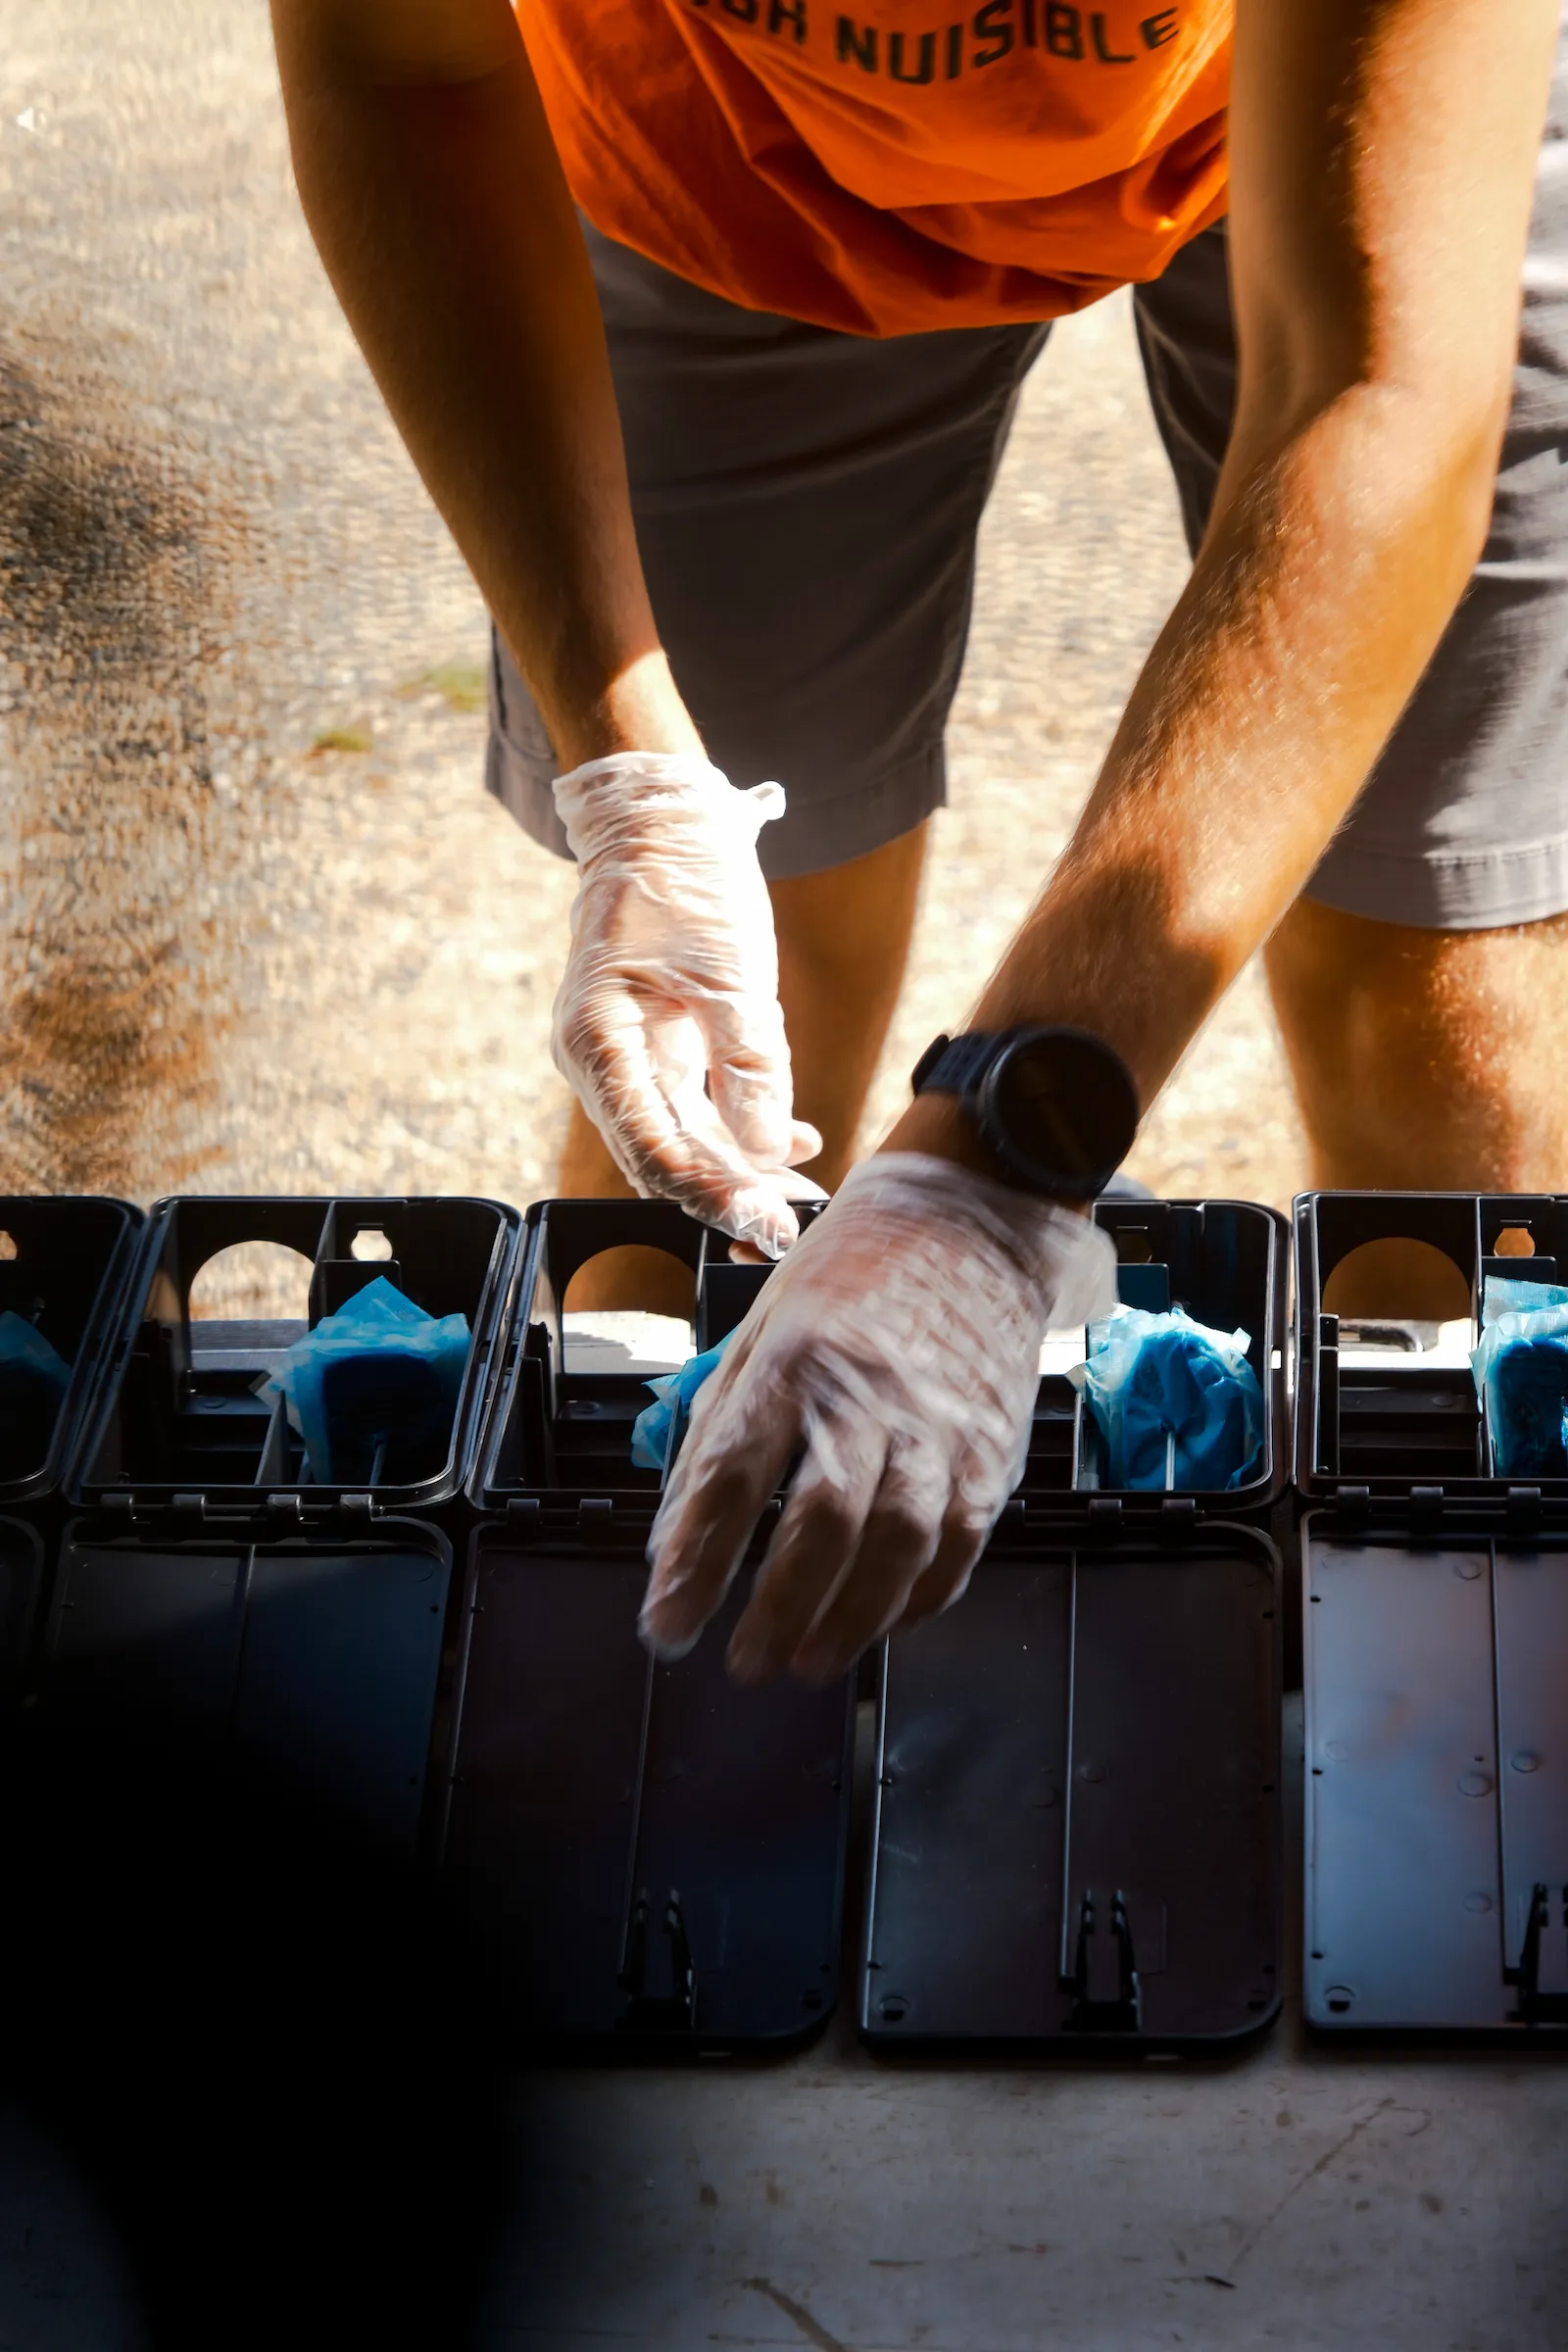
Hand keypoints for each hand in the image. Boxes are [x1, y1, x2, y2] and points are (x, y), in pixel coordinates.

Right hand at [551, 752, 822, 1254]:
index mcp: (598, 1040)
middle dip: (727, 1197)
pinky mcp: (656, 1046)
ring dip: (738, 1171)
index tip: (766, 1224)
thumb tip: (767, 1151)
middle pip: (662, 1155)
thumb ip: (748, 1064)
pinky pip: (694, 1106)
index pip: (652, 1147)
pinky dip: (741, 1128)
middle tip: (787, 1234)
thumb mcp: (730, 972)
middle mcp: (601, 1060)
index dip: (711, 1195)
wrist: (664, 822)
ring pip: (681, 1138)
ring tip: (798, 1202)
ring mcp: (626, 1056)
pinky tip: (794, 1144)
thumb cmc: (687, 884)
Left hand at [640, 1152, 1117, 1681]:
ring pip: (899, 1544)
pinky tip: (887, 1622)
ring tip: (809, 1661)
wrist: (971, 1218)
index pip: (731, 1478)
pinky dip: (925, 1594)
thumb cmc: (850, 1275)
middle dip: (778, 1606)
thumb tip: (675, 1536)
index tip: (667, 1626)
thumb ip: (718, 1432)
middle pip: (822, 1522)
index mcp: (793, 1362)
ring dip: (852, 1617)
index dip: (695, 1562)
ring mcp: (939, 1425)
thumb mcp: (760, 1331)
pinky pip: (961, 1541)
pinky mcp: (992, 1447)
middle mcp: (867, 1396)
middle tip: (744, 1664)